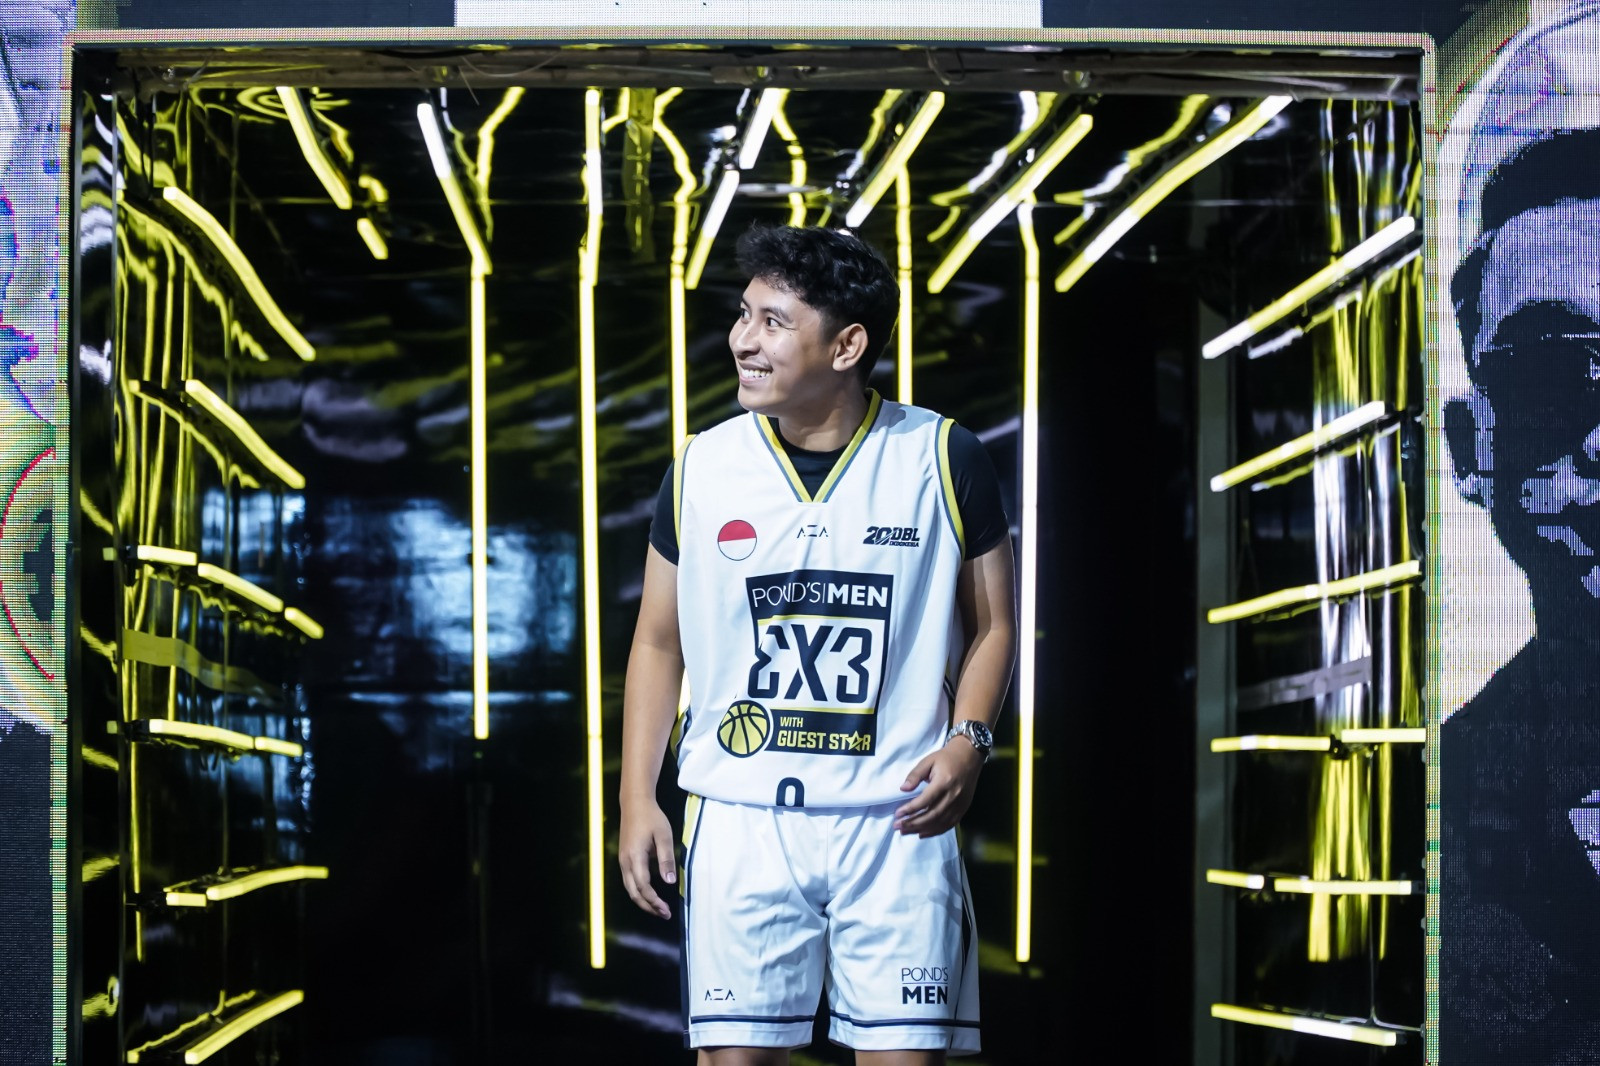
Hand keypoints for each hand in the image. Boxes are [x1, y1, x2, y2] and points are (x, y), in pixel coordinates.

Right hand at [619, 799, 675, 918]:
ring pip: (630, 889)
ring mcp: (623, 860)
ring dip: (643, 901)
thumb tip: (670, 882)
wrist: (634, 803)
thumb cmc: (651, 818)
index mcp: (635, 857)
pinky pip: (630, 881)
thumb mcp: (664, 836)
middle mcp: (625, 862)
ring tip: (658, 909)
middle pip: (634, 893)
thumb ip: (666, 859)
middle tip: (664, 914)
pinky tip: (651, 894)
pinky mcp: (624, 858)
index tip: (667, 910)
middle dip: (649, 907)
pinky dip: (639, 892)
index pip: (644, 887)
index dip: (654, 901)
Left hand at [895, 739, 984, 836]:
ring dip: (921, 829)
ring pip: (940, 822)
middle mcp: (953, 796)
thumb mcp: (928, 761)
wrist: (969, 757)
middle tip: (898, 826)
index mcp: (944, 782)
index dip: (910, 809)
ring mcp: (960, 804)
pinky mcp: (963, 808)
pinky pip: (949, 824)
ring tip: (906, 831)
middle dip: (913, 823)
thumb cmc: (946, 758)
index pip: (925, 801)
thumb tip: (903, 789)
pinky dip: (935, 831)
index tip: (897, 814)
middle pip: (932, 815)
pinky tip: (922, 833)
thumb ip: (915, 775)